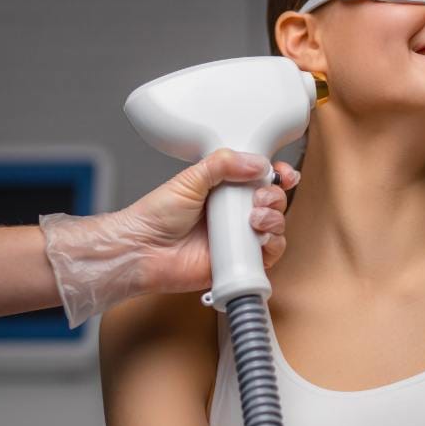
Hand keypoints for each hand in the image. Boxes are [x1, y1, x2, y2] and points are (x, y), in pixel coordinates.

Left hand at [116, 148, 299, 296]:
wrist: (142, 250)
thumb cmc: (156, 217)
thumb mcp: (190, 178)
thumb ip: (223, 164)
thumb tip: (257, 163)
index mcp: (224, 189)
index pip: (260, 178)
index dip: (277, 174)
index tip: (282, 172)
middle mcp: (234, 212)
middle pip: (273, 201)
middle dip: (274, 196)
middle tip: (258, 197)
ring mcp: (238, 237)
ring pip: (276, 227)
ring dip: (274, 218)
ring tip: (253, 217)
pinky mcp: (239, 262)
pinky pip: (269, 255)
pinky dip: (272, 244)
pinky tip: (258, 237)